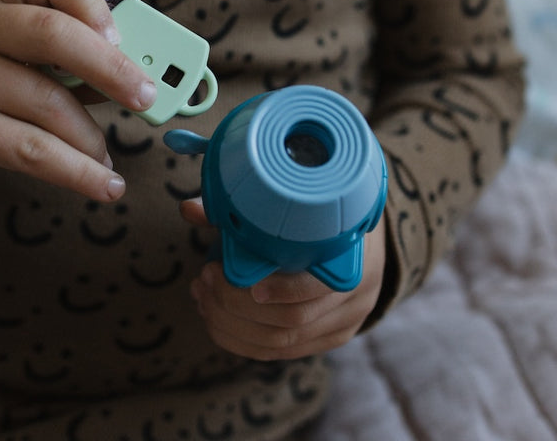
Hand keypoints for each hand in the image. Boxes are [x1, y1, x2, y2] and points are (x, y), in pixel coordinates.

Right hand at [0, 0, 156, 212]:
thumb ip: (54, 58)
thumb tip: (133, 74)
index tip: (120, 36)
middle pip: (52, 33)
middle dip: (112, 68)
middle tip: (147, 97)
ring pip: (46, 102)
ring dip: (92, 138)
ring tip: (108, 159)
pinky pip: (30, 149)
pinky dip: (77, 171)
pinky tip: (102, 184)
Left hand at [180, 198, 386, 360]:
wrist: (367, 235)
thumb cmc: (327, 214)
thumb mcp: (300, 204)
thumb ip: (245, 207)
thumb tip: (189, 209)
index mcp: (355, 259)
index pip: (317, 287)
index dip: (279, 289)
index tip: (238, 277)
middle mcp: (356, 299)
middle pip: (291, 321)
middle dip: (236, 305)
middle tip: (203, 280)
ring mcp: (344, 325)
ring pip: (281, 343)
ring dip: (232, 325)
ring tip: (202, 297)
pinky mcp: (329, 340)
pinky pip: (280, 352)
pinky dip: (243, 340)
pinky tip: (217, 319)